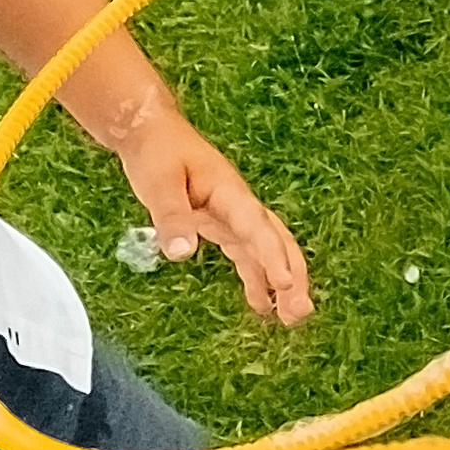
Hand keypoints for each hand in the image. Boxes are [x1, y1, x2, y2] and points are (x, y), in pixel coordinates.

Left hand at [115, 99, 311, 325]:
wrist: (150, 130)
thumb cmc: (156, 152)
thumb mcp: (158, 183)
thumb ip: (171, 217)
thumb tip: (182, 254)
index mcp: (229, 192)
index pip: (257, 227)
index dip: (272, 256)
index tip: (286, 284)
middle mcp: (238, 205)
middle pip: (276, 240)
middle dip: (292, 275)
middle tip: (300, 312)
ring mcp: (233, 214)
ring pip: (267, 249)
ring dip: (280, 281)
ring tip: (291, 318)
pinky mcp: (222, 223)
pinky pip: (248, 252)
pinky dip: (257, 277)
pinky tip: (262, 305)